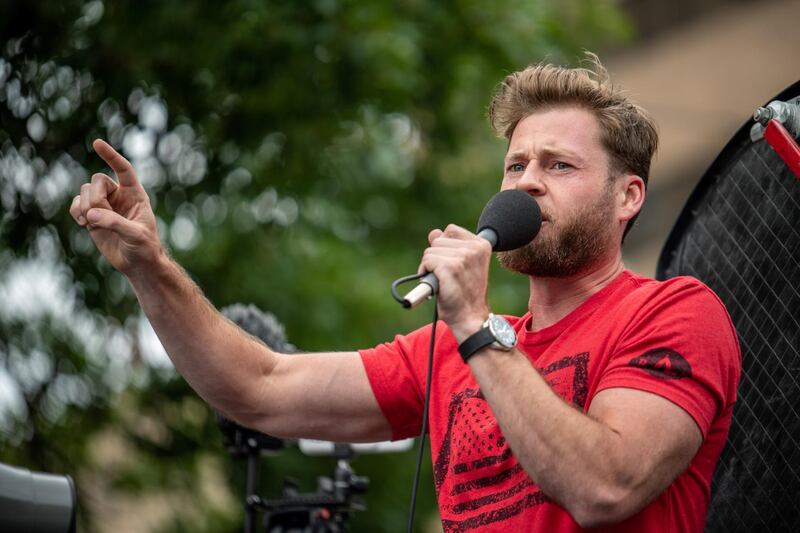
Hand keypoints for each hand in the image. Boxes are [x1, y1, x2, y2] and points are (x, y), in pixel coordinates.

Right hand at [69, 139, 161, 277]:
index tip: (96, 143)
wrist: (138, 264)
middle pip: (97, 181)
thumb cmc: (144, 248)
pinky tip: (84, 222)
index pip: (124, 169)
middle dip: (94, 197)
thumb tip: (90, 213)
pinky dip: (75, 210)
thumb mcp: (135, 235)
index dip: (111, 156)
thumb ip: (114, 222)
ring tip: (90, 222)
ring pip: (85, 191)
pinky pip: (76, 204)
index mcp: (136, 195)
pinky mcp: (92, 217)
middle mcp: (119, 196)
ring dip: (84, 205)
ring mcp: (104, 205)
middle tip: (98, 215)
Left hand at [418, 224, 491, 340]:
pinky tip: (436, 284)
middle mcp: (474, 248)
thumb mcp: (462, 264)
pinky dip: (424, 273)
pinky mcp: (450, 267)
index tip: (453, 265)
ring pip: (430, 251)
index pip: (450, 230)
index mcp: (482, 245)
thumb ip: (450, 246)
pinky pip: (426, 261)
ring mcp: (462, 257)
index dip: (445, 247)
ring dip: (430, 266)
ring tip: (443, 281)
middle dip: (436, 257)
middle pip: (438, 239)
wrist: (469, 318)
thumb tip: (434, 233)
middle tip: (448, 276)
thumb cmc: (466, 294)